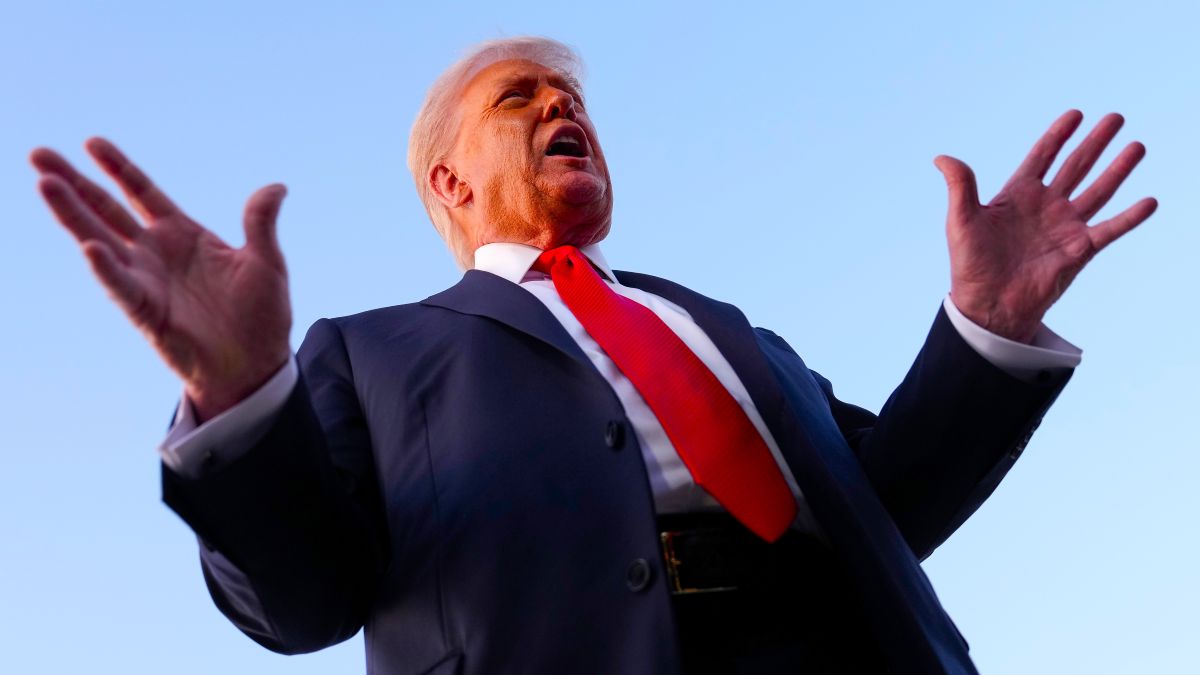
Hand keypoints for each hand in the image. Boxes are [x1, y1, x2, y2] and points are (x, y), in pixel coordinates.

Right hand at [32, 138, 291, 420]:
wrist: (256, 365)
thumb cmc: (261, 316)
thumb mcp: (266, 263)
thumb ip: (260, 223)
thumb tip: (277, 187)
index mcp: (182, 234)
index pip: (141, 192)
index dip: (118, 168)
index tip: (92, 142)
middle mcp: (156, 253)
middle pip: (106, 210)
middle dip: (74, 182)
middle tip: (39, 154)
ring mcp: (146, 280)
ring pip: (99, 240)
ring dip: (73, 214)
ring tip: (47, 184)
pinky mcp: (145, 311)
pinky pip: (121, 287)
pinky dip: (106, 268)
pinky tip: (90, 247)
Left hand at [935, 110, 1156, 342]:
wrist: (988, 305)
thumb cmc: (971, 265)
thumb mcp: (961, 221)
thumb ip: (960, 187)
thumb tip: (941, 157)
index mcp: (1017, 195)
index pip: (1042, 156)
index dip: (1058, 135)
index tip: (1076, 113)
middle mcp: (1045, 207)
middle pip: (1076, 166)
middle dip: (1095, 142)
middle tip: (1116, 117)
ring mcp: (1064, 227)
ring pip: (1098, 191)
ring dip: (1118, 169)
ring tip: (1137, 146)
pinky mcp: (1079, 250)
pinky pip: (1110, 229)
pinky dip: (1130, 217)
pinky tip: (1149, 201)